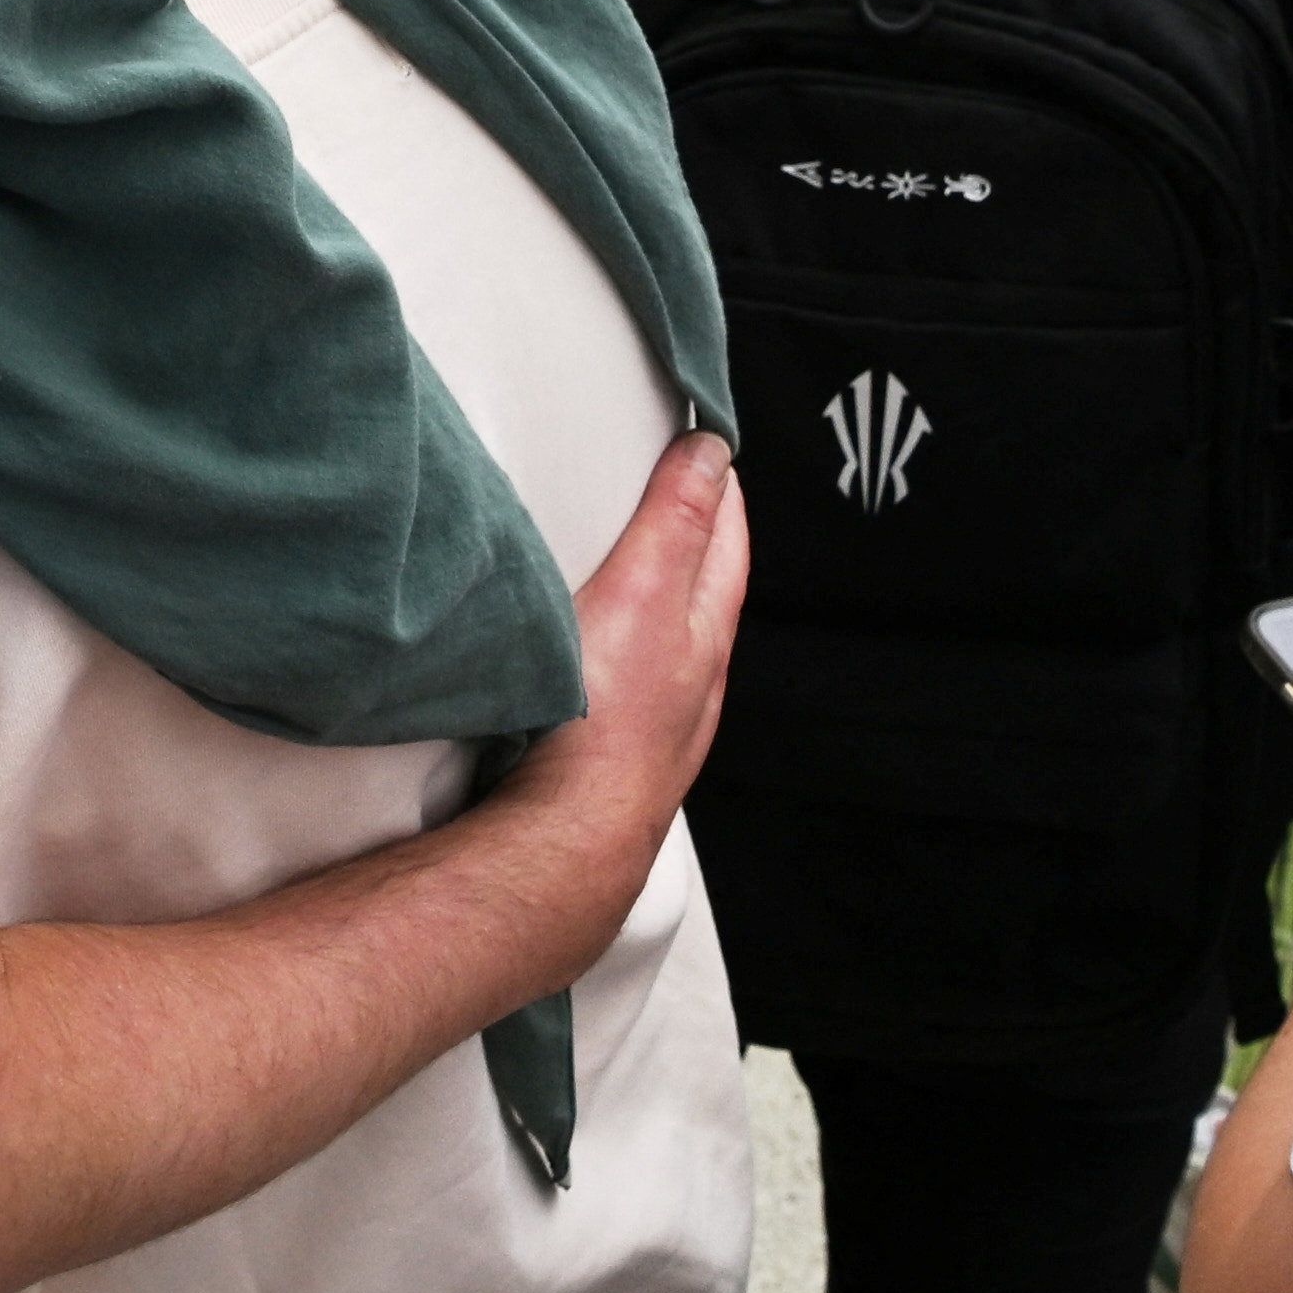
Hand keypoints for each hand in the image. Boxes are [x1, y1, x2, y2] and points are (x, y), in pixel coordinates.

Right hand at [479, 436, 749, 959]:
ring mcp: (655, 729)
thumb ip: (677, 522)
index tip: (713, 454)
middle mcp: (692, 685)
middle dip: (697, 548)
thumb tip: (712, 457)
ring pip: (672, 651)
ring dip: (660, 607)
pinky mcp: (609, 760)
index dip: (721, 495)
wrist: (564, 838)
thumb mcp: (647, 594)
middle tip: (683, 502)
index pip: (727, 545)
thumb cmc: (605, 724)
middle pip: (706, 598)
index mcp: (705, 634)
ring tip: (637, 578)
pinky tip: (593, 669)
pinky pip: (630, 692)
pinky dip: (622, 661)